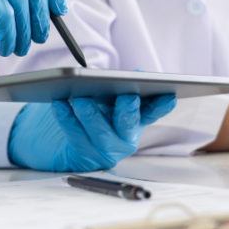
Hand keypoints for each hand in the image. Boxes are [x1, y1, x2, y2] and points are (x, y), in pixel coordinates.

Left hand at [8, 94, 176, 171]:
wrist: (73, 142)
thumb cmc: (98, 112)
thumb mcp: (112, 99)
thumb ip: (125, 86)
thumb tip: (137, 73)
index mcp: (139, 119)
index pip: (154, 110)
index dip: (163, 104)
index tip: (168, 95)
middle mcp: (127, 137)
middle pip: (129, 123)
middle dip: (129, 110)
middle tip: (127, 96)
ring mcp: (107, 149)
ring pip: (100, 132)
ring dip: (91, 114)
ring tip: (80, 97)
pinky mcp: (85, 155)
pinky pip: (75, 135)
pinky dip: (67, 118)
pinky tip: (59, 102)